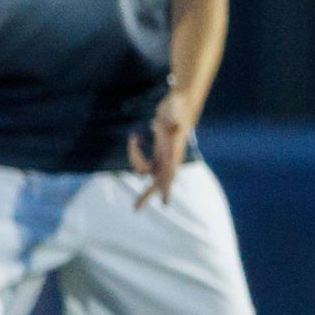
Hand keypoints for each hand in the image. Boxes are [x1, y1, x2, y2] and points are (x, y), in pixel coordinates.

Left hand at [128, 90, 197, 207]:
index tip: (165, 203)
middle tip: (135, 210)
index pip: (170, 173)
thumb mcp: (174, 111)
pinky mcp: (157, 152)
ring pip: (144, 169)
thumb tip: (172, 124)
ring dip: (135, 157)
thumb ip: (173, 118)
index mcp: (173, 152)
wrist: (179, 104)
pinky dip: (135, 152)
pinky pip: (143, 160)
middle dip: (147, 195)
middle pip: (158, 181)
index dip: (167, 187)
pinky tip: (135, 139)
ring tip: (135, 138)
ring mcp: (163, 156)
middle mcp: (169, 157)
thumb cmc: (178, 106)